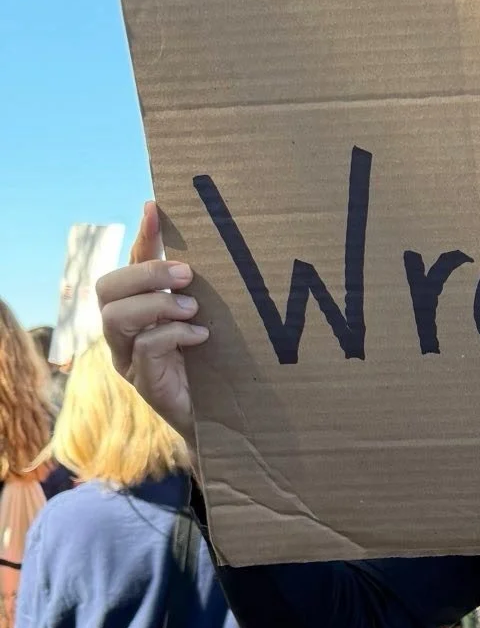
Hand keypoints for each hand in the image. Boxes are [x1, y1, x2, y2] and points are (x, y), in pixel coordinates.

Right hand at [97, 202, 206, 442]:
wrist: (224, 420)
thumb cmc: (216, 364)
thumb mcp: (208, 319)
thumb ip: (201, 288)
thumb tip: (213, 241)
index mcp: (138, 310)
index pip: (129, 265)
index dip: (141, 237)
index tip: (155, 208)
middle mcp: (124, 332)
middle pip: (107, 288)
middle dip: (146, 274)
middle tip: (187, 275)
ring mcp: (129, 359)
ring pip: (115, 318)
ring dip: (156, 304)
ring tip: (192, 308)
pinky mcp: (145, 383)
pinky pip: (143, 349)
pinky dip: (172, 334)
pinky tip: (200, 335)